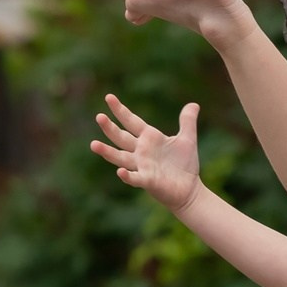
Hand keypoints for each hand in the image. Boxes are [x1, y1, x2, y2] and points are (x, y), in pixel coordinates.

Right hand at [91, 93, 202, 212]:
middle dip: (110, 128)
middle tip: (99, 116)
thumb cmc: (185, 165)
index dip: (120, 110)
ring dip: (107, 152)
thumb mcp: (187, 139)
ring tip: (93, 144)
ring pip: (121, 158)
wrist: (190, 189)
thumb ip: (187, 121)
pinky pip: (135, 178)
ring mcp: (142, 166)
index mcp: (149, 139)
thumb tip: (193, 104)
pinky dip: (127, 175)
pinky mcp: (148, 181)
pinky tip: (120, 171)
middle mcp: (141, 152)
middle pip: (121, 138)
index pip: (132, 121)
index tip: (109, 97)